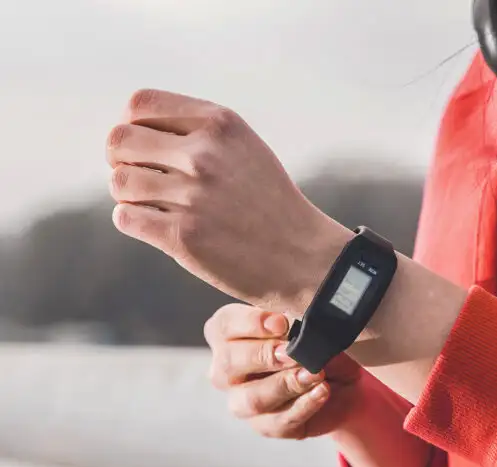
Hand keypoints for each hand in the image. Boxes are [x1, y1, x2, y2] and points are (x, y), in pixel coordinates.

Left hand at [106, 89, 350, 312]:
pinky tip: (159, 227)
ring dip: (129, 196)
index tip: (145, 148)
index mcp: (221, 123)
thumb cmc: (271, 203)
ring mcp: (193, 196)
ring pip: (119, 183)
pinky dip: (134, 222)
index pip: (139, 105)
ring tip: (155, 206)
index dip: (132, 126)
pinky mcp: (183, 237)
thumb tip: (134, 131)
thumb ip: (198, 133)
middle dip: (120, 161)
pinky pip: (125, 218)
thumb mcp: (245, 148)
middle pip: (118, 141)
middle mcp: (205, 154)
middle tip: (141, 178)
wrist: (303, 257)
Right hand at [205, 303, 366, 438]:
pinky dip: (303, 405)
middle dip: (263, 355)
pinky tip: (321, 391)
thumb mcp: (310, 322)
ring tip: (314, 373)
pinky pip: (278, 422)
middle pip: (228, 363)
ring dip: (284, 384)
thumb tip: (291, 321)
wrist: (346, 381)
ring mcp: (245, 401)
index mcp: (231, 335)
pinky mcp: (268, 426)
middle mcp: (229, 370)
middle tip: (292, 351)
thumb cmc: (318, 343)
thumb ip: (294, 317)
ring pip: (250, 399)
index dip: (249, 323)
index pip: (223, 325)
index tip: (281, 323)